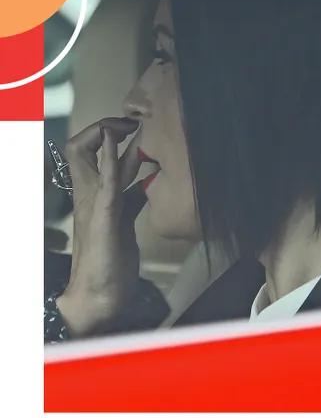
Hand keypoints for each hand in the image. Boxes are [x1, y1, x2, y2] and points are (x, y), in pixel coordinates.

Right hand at [57, 117, 146, 336]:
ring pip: (85, 159)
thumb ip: (130, 199)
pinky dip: (109, 159)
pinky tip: (116, 144)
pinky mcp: (104, 219)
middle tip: (129, 122)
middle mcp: (87, 196)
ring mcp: (93, 205)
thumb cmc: (111, 260)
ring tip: (126, 124)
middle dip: (103, 127)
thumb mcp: (124, 220)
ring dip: (107, 137)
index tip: (132, 128)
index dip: (106, 134)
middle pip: (79, 148)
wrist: (102, 295)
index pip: (88, 153)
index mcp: (93, 195)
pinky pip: (104, 182)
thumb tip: (144, 181)